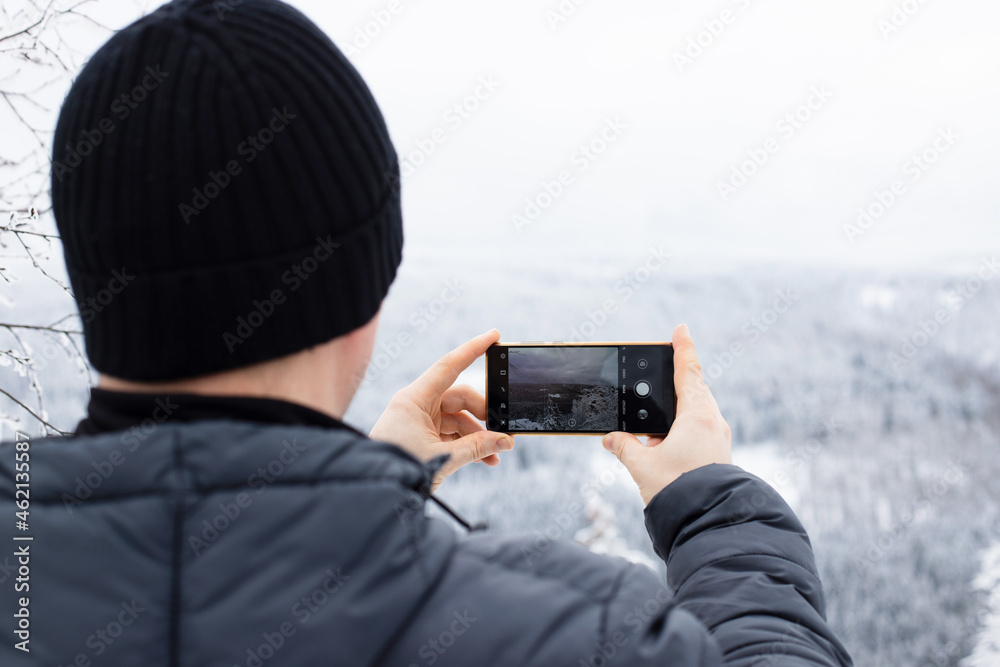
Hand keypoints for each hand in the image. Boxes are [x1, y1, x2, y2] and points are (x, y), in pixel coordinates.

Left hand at [370, 329, 514, 492]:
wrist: (372, 491)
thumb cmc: (398, 469)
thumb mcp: (442, 458)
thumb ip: (476, 448)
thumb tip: (504, 441)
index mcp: (414, 399)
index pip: (449, 366)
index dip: (473, 349)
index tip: (494, 336)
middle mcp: (416, 404)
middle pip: (460, 398)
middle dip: (484, 415)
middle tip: (503, 431)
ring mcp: (418, 420)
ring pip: (458, 418)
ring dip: (478, 436)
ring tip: (496, 453)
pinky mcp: (420, 436)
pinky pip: (451, 433)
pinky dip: (467, 444)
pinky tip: (483, 459)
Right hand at [602, 323, 731, 504]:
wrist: (708, 521)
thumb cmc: (679, 491)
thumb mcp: (643, 467)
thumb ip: (625, 448)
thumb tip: (610, 440)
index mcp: (697, 415)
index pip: (688, 371)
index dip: (683, 348)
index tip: (681, 329)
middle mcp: (712, 423)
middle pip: (693, 389)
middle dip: (676, 380)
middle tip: (663, 368)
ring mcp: (716, 440)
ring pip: (695, 412)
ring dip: (676, 410)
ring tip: (653, 420)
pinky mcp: (716, 455)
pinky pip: (697, 430)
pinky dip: (681, 428)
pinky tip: (663, 443)